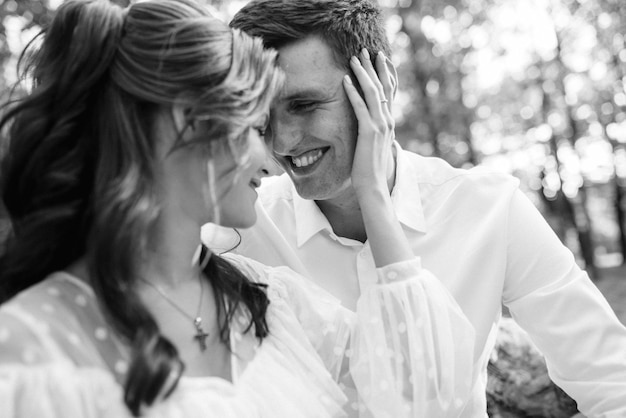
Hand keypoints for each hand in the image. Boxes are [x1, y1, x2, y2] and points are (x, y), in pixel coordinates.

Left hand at [343, 49, 395, 194]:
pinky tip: (345, 80)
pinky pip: (359, 107)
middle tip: (367, 50)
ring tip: (355, 58)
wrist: (373, 186)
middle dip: (374, 67)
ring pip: (373, 92)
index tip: (381, 58)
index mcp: (389, 123)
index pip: (390, 92)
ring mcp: (380, 126)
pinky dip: (352, 92)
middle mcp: (388, 121)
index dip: (386, 73)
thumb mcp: (374, 145)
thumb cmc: (370, 169)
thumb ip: (374, 131)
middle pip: (383, 87)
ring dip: (363, 73)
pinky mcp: (368, 132)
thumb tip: (369, 125)